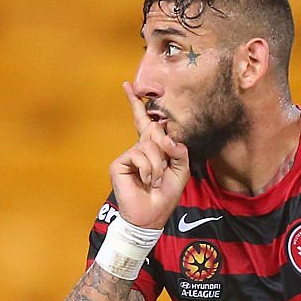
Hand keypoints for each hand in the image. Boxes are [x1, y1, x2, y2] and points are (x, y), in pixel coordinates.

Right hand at [109, 82, 188, 228]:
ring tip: (154, 182)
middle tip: (160, 172)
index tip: (128, 86)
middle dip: (162, 150)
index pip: (146, 122)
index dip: (137, 104)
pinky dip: (148, 169)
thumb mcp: (181, 170)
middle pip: (153, 130)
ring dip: (157, 166)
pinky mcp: (120, 162)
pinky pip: (139, 155)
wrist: (152, 215)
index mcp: (154, 148)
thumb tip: (164, 136)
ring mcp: (129, 155)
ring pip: (149, 145)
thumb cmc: (166, 194)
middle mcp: (140, 148)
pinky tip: (145, 182)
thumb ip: (178, 150)